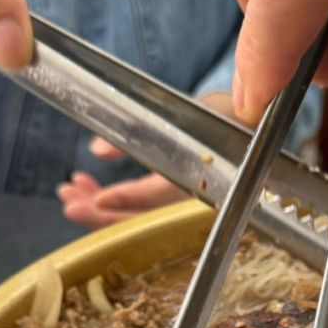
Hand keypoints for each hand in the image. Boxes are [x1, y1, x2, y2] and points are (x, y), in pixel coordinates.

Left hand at [58, 93, 236, 228]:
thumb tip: (97, 149)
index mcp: (206, 175)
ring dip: (100, 205)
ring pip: (137, 215)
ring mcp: (180, 202)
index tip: (96, 199)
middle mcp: (191, 197)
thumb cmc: (233, 118)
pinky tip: (89, 185)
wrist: (260, 128)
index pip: (162, 193)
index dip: (127, 199)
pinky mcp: (172, 198)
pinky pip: (139, 209)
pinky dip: (112, 198)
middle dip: (101, 213)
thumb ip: (148, 127)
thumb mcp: (198, 110)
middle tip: (68, 202)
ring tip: (69, 192)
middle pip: (142, 216)